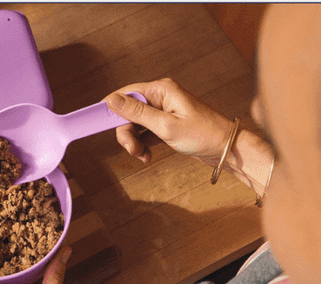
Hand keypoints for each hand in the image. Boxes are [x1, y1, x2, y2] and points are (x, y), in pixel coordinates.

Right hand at [105, 78, 232, 163]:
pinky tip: (148, 156)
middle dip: (127, 133)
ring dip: (135, 142)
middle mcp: (161, 97)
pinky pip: (145, 133)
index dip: (110, 108)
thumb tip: (112, 99)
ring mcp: (163, 111)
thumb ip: (137, 113)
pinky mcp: (166, 125)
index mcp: (161, 90)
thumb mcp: (165, 126)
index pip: (126, 93)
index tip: (95, 121)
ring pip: (135, 125)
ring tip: (143, 156)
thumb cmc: (202, 134)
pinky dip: (143, 145)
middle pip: (128, 112)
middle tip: (132, 150)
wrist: (225, 149)